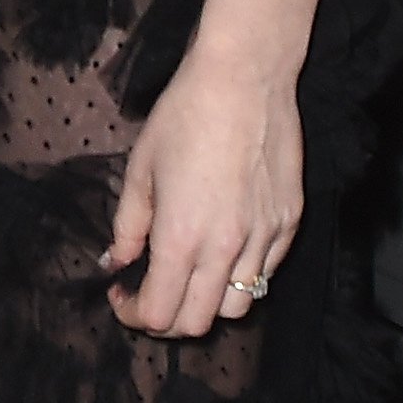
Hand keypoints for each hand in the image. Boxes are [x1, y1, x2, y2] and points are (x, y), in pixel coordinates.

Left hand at [103, 35, 302, 340]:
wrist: (244, 79)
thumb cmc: (184, 117)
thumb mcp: (140, 170)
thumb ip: (126, 227)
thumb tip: (113, 262)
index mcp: (180, 238)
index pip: (159, 314)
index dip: (133, 315)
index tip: (123, 295)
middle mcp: (225, 249)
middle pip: (196, 323)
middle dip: (166, 319)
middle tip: (151, 293)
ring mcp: (264, 239)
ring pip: (237, 307)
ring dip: (208, 302)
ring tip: (192, 276)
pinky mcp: (289, 223)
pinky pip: (265, 273)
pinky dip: (241, 275)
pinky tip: (224, 249)